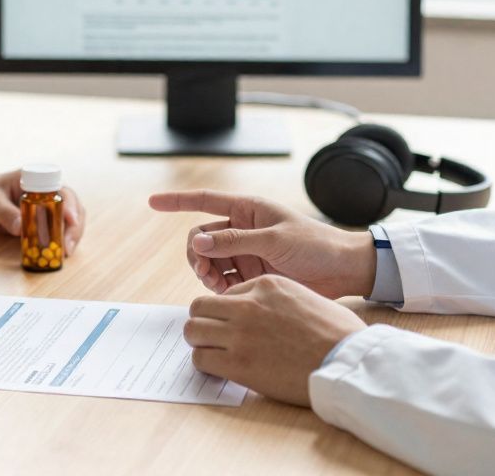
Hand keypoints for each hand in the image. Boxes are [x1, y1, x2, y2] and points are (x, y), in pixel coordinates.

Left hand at [0, 169, 86, 254]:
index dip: (70, 205)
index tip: (71, 220)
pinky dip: (61, 240)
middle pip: (72, 205)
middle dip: (74, 226)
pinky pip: (59, 228)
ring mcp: (47, 204)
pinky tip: (60, 253)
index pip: (61, 190)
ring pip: (70, 218)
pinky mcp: (44, 218)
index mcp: (36, 179)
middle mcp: (47, 189)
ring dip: (71, 235)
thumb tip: (20, 228)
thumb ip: (4, 212)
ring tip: (66, 253)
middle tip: (68, 247)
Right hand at [149, 190, 374, 297]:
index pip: (204, 201)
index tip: (152, 203)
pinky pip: (222, 278)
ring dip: (205, 272)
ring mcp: (245, 252)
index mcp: (248, 209)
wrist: (342, 271)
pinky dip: (219, 286)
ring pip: (208, 260)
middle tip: (204, 272)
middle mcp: (242, 228)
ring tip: (215, 284)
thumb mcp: (274, 240)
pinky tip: (226, 293)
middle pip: (201, 237)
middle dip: (195, 253)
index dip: (177, 202)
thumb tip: (198, 241)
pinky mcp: (250, 274)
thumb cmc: (315, 245)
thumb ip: (235, 241)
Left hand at [185, 275, 366, 405]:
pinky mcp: (238, 363)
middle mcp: (248, 305)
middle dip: (204, 322)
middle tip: (214, 338)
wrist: (347, 360)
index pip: (226, 293)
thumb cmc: (337, 332)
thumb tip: (261, 311)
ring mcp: (240, 333)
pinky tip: (221, 370)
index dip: (227, 311)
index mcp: (266, 284)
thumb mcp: (305, 297)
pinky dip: (206, 365)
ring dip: (201, 342)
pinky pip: (201, 359)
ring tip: (215, 354)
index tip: (233, 326)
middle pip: (199, 307)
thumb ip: (277, 299)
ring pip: (193, 330)